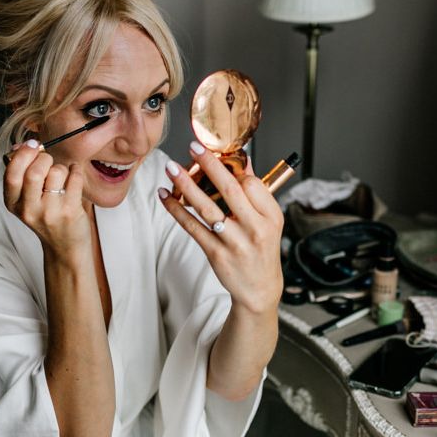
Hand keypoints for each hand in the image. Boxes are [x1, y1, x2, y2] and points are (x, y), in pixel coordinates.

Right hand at [3, 141, 90, 257]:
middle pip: (35, 172)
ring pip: (57, 172)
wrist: (65, 248)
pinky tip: (74, 177)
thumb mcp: (27, 201)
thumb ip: (23, 174)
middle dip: (44, 158)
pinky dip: (76, 171)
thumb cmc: (47, 218)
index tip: (32, 145)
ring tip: (62, 178)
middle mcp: (29, 209)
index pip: (12, 174)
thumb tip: (23, 145)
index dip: (22, 154)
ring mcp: (50, 211)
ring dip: (62, 168)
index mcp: (13, 204)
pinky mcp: (70, 211)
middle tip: (49, 161)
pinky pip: (75, 178)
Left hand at [159, 142, 284, 313]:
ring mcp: (234, 243)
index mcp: (271, 217)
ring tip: (171, 168)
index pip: (252, 185)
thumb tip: (242, 161)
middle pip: (230, 191)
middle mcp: (255, 229)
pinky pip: (192, 227)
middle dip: (210, 166)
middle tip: (194, 147)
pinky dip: (176, 210)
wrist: (259, 288)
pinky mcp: (215, 254)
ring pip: (207, 208)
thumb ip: (256, 192)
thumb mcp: (269, 221)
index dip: (234, 168)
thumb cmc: (262, 249)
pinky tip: (165, 196)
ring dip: (186, 186)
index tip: (217, 153)